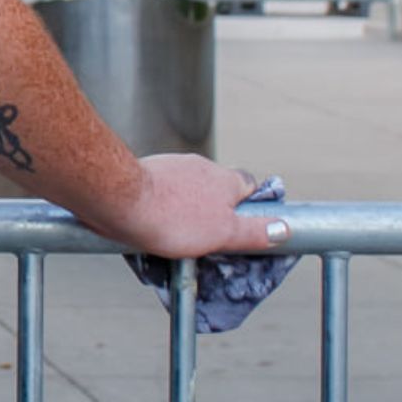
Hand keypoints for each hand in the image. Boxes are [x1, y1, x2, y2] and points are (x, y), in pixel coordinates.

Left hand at [87, 154, 288, 259]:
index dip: (250, 205)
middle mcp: (199, 166)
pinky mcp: (144, 172)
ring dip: (184, 208)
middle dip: (213, 209)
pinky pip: (159, 191)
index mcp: (224, 178)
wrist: (118, 200)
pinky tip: (151, 224)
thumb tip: (283, 230)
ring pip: (186, 189)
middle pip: (215, 187)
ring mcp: (169, 166)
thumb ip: (253, 231)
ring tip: (174, 235)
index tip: (244, 224)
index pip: (248, 185)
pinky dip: (160, 205)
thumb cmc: (173, 218)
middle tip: (206, 236)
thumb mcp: (223, 232)